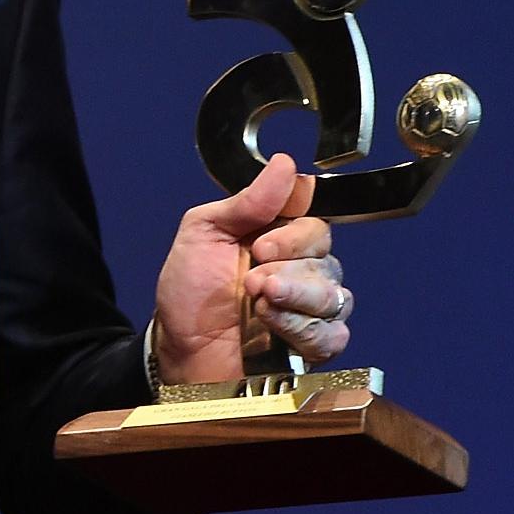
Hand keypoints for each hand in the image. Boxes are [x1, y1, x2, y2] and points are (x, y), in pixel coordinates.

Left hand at [153, 151, 352, 383]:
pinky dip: (300, 327)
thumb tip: (285, 165)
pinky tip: (272, 325)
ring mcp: (311, 309)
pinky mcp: (316, 344)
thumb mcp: (203, 233)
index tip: (259, 246)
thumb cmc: (189, 293)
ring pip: (334, 295)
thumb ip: (245, 203)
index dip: (292, 235)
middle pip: (327, 258)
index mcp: (277, 240)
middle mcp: (301, 271)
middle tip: (251, 280)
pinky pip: (333, 332)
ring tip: (257, 302)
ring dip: (292, 297)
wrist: (179, 348)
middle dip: (287, 270)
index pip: (314, 222)